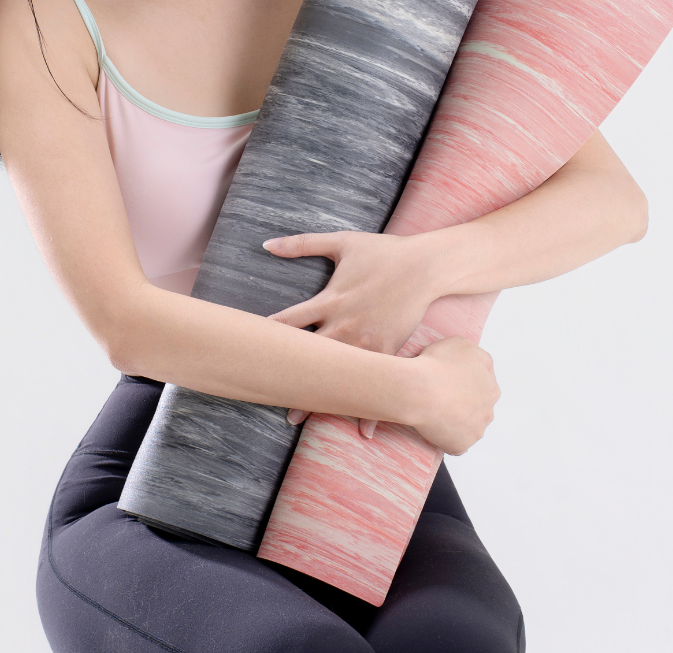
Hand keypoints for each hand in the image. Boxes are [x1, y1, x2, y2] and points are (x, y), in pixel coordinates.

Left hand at [264, 230, 458, 435]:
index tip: (247, 350)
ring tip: (297, 418)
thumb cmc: (383, 252)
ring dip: (318, 396)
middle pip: (308, 356)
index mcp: (330, 300)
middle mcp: (344, 325)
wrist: (425, 267)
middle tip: (264, 394)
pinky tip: (363, 431)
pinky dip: (371, 406)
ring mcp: (367, 341)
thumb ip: (302, 243)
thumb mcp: (341, 242)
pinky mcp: (388, 351)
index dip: (267, 335)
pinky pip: (376, 382)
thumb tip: (266, 243)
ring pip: (337, 374)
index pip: (289, 321)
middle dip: (287, 374)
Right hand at [407, 336, 499, 453]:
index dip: (464, 384)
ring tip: (434, 413)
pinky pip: (454, 443)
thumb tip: (477, 364)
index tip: (448, 382)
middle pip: (477, 409)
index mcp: (491, 388)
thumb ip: (476, 354)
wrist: (419, 390)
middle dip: (463, 405)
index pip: (482, 387)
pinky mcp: (461, 445)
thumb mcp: (461, 344)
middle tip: (440, 398)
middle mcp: (488, 411)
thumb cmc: (436, 365)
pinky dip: (445, 437)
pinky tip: (432, 426)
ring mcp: (475, 430)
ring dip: (456, 422)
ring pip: (467, 427)